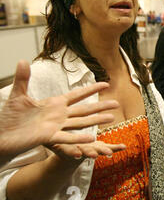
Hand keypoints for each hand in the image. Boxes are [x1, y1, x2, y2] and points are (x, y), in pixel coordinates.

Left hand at [0, 61, 119, 162]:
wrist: (2, 136)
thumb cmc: (10, 118)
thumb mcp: (18, 96)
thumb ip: (23, 78)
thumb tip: (23, 60)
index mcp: (55, 104)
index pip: (77, 94)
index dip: (92, 89)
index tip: (106, 83)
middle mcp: (59, 115)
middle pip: (84, 109)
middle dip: (101, 106)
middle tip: (116, 103)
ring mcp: (56, 127)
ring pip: (81, 123)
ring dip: (96, 121)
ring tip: (112, 119)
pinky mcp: (49, 137)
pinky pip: (66, 138)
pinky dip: (78, 139)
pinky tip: (91, 139)